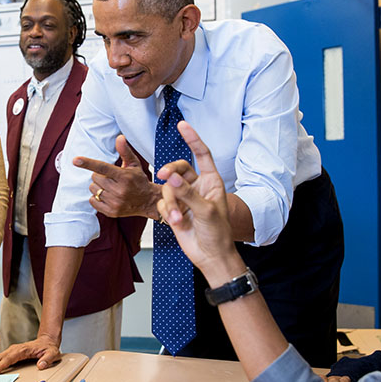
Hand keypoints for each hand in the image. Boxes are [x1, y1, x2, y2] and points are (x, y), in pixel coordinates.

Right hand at [0, 334, 60, 375]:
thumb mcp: (52, 353)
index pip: (8, 359)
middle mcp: (13, 350)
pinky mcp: (7, 354)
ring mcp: (9, 352)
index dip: (0, 366)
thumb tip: (41, 365)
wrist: (46, 341)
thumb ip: (47, 359)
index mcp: (21, 350)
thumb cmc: (48, 348)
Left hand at [75, 135, 157, 218]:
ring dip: (98, 186)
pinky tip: (108, 196)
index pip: (103, 167)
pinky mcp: (111, 212)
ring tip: (111, 188)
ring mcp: (115, 202)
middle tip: (111, 178)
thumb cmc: (138, 180)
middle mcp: (119, 190)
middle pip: (95, 177)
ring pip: (93, 189)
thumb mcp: (134, 164)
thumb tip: (120, 137)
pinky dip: (96, 197)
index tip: (75, 160)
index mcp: (124, 177)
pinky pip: (93, 201)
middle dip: (100, 176)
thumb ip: (124, 151)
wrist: (148, 201)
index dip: (88, 163)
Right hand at [155, 121, 235, 269]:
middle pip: (178, 169)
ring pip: (168, 188)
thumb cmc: (218, 233)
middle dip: (170, 172)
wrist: (210, 256)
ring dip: (170, 203)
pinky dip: (166, 211)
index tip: (183, 125)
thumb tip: (171, 178)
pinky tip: (174, 223)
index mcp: (211, 181)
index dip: (193, 139)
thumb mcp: (206, 211)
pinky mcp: (174, 210)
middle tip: (164, 176)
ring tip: (176, 219)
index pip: (202, 154)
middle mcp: (197, 186)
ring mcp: (184, 198)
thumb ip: (188, 193)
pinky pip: (162, 202)